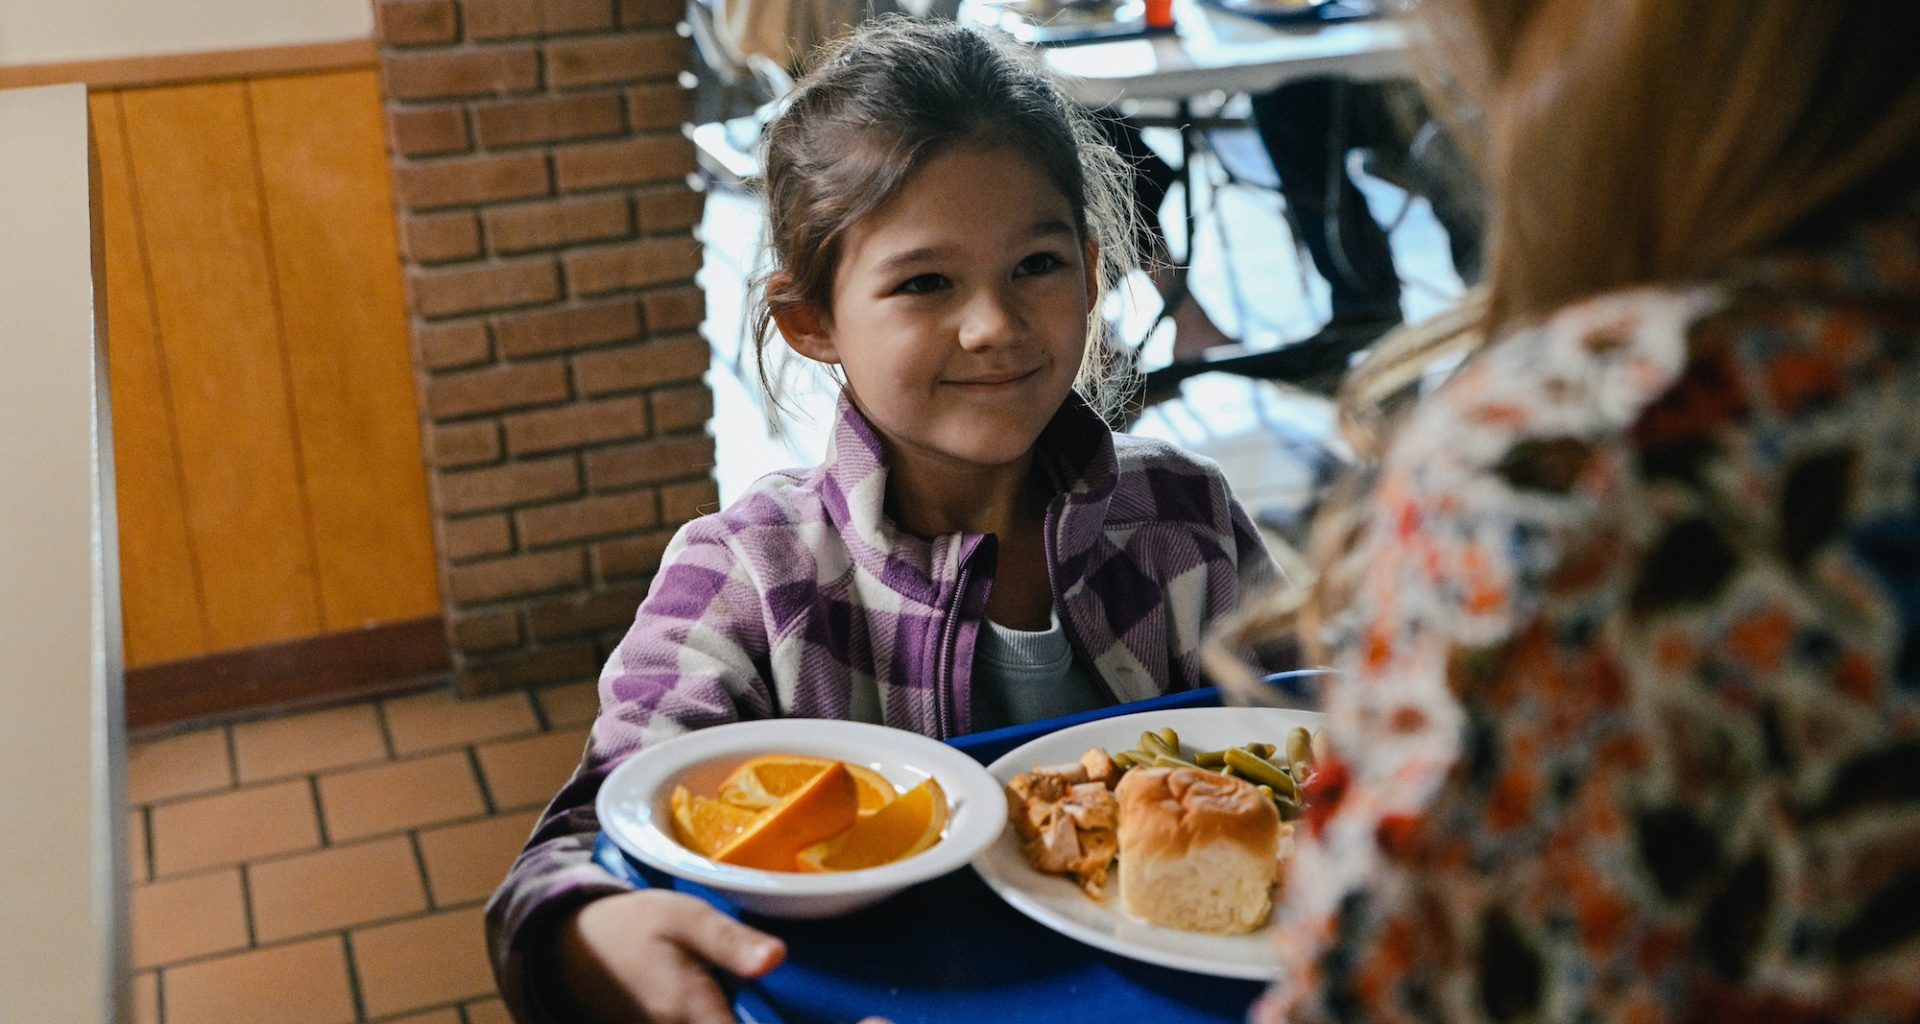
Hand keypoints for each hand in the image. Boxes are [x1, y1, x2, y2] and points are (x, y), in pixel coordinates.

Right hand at [553, 889, 785, 1023]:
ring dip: (749, 1015)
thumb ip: (730, 941)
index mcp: (690, 1011)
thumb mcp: (684, 917)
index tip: (826, 1017)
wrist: (575, 949)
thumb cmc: (634, 927)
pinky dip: (728, 1017)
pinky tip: (749, 1007)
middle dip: (762, 1015)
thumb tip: (777, 957)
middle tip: (808, 1009)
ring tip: (793, 1011)